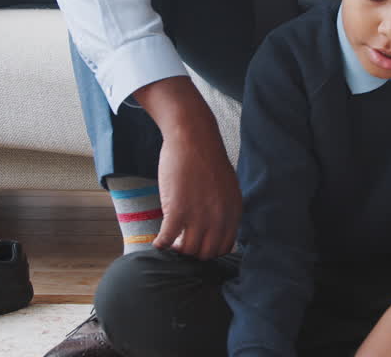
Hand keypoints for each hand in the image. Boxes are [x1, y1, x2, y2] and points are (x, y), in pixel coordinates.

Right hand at [134, 76, 241, 258]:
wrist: (193, 137)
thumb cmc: (206, 159)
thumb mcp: (227, 187)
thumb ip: (224, 209)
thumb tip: (216, 228)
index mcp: (233, 211)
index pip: (224, 247)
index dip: (209, 250)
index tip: (198, 244)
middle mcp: (219, 217)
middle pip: (206, 253)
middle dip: (193, 253)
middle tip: (181, 244)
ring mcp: (199, 216)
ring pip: (188, 250)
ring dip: (176, 249)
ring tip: (170, 241)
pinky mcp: (177, 210)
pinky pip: (168, 239)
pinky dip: (160, 244)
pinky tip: (156, 241)